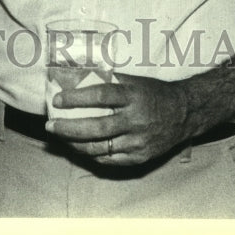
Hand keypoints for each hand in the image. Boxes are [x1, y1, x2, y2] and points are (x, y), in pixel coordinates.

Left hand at [45, 74, 188, 165]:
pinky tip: (80, 148)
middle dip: (69, 128)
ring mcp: (138, 141)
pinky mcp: (141, 157)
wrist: (184, 113)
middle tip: (50, 126)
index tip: (57, 100)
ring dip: (76, 144)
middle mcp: (136, 119)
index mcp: (133, 96)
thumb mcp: (134, 81)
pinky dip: (92, 155)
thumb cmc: (154, 93)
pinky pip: (111, 160)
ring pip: (101, 147)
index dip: (76, 98)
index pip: (100, 96)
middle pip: (97, 127)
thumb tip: (79, 74)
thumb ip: (109, 80)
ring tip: (61, 138)